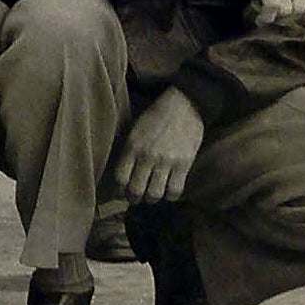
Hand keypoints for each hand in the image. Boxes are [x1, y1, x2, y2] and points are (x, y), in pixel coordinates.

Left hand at [112, 87, 204, 204]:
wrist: (183, 104)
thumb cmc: (156, 116)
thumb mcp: (135, 130)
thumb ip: (130, 151)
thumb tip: (124, 174)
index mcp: (132, 146)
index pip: (120, 178)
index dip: (120, 189)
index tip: (122, 192)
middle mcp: (147, 156)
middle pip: (136, 189)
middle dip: (134, 198)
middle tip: (136, 198)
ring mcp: (166, 161)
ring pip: (155, 193)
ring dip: (151, 199)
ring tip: (151, 197)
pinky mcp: (184, 164)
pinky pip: (175, 190)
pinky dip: (170, 196)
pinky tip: (168, 192)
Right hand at [212, 0, 304, 25]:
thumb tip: (292, 11)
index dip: (298, 14)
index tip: (280, 14)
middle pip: (302, 8)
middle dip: (286, 20)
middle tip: (270, 16)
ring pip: (288, 10)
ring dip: (273, 18)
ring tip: (260, 11)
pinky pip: (273, 5)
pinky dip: (265, 16)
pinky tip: (256, 14)